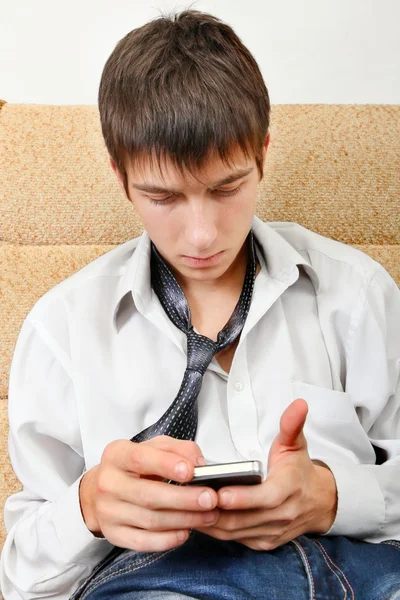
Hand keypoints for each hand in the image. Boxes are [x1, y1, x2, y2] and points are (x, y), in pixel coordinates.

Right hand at [79, 435, 219, 551]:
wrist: (101, 490)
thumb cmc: (136, 465)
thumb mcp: (155, 447)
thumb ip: (179, 449)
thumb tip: (199, 465)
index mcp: (117, 455)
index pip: (140, 459)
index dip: (166, 465)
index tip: (190, 471)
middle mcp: (108, 483)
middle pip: (149, 495)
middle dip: (184, 498)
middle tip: (211, 499)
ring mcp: (108, 511)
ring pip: (150, 520)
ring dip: (184, 519)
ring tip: (208, 515)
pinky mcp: (114, 534)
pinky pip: (143, 542)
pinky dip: (167, 539)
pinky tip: (186, 532)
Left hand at [196, 398, 336, 549]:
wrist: (317, 502)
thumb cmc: (298, 469)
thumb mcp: (296, 444)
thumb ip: (292, 425)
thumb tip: (299, 404)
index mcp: (290, 489)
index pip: (266, 498)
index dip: (243, 498)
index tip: (221, 492)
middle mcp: (283, 515)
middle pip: (245, 519)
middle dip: (217, 510)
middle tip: (191, 498)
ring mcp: (272, 532)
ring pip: (236, 532)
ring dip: (211, 522)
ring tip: (188, 506)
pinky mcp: (263, 543)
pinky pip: (235, 540)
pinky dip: (215, 531)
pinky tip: (197, 516)